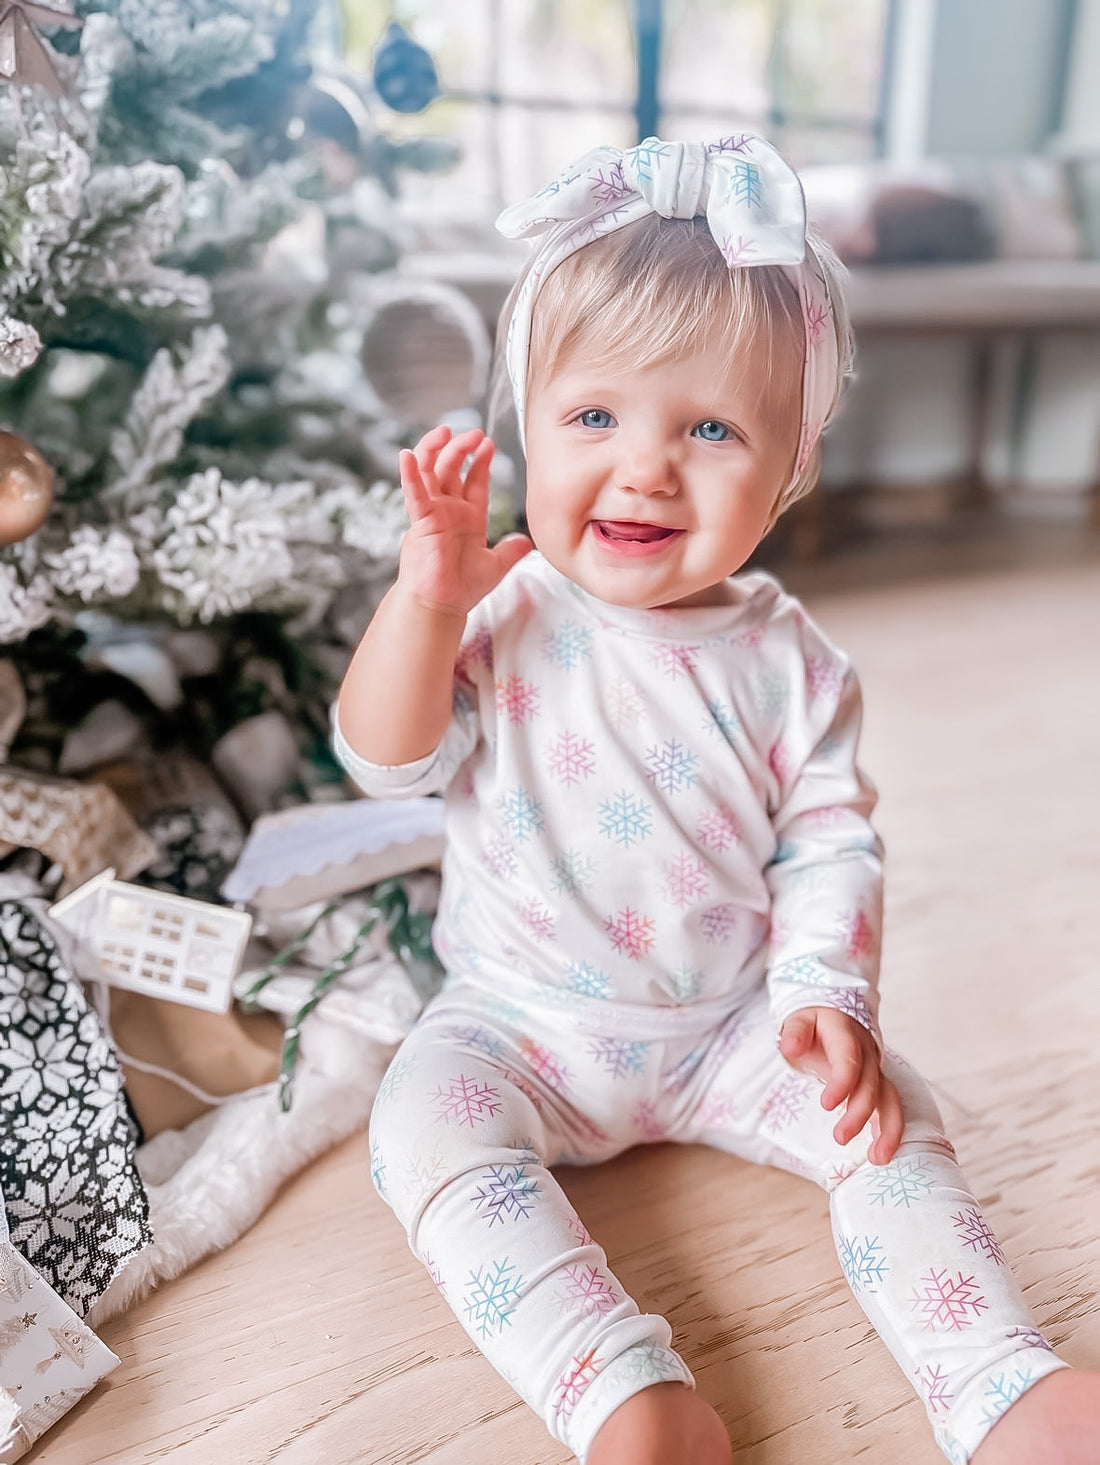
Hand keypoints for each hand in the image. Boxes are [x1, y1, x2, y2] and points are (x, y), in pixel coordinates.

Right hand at [397, 424, 531, 616]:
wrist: (442, 605)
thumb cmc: (461, 588)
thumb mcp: (495, 565)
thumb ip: (510, 551)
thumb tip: (525, 541)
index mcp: (467, 517)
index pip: (473, 481)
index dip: (480, 461)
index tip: (488, 443)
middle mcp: (448, 510)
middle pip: (451, 469)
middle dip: (462, 448)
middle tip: (474, 433)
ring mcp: (433, 513)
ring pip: (430, 472)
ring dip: (436, 450)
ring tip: (446, 431)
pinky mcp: (421, 521)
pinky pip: (414, 494)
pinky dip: (411, 474)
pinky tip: (408, 454)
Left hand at [778, 1006, 903, 1164]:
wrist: (834, 1014)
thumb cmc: (813, 1023)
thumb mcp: (799, 1020)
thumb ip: (794, 1033)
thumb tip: (790, 1047)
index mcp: (845, 1034)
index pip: (849, 1058)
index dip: (843, 1081)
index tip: (827, 1105)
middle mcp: (866, 1053)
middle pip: (870, 1084)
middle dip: (859, 1113)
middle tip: (840, 1138)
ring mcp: (875, 1069)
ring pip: (890, 1097)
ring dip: (887, 1128)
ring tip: (878, 1158)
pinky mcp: (878, 1084)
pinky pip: (890, 1106)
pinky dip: (890, 1130)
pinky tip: (881, 1154)